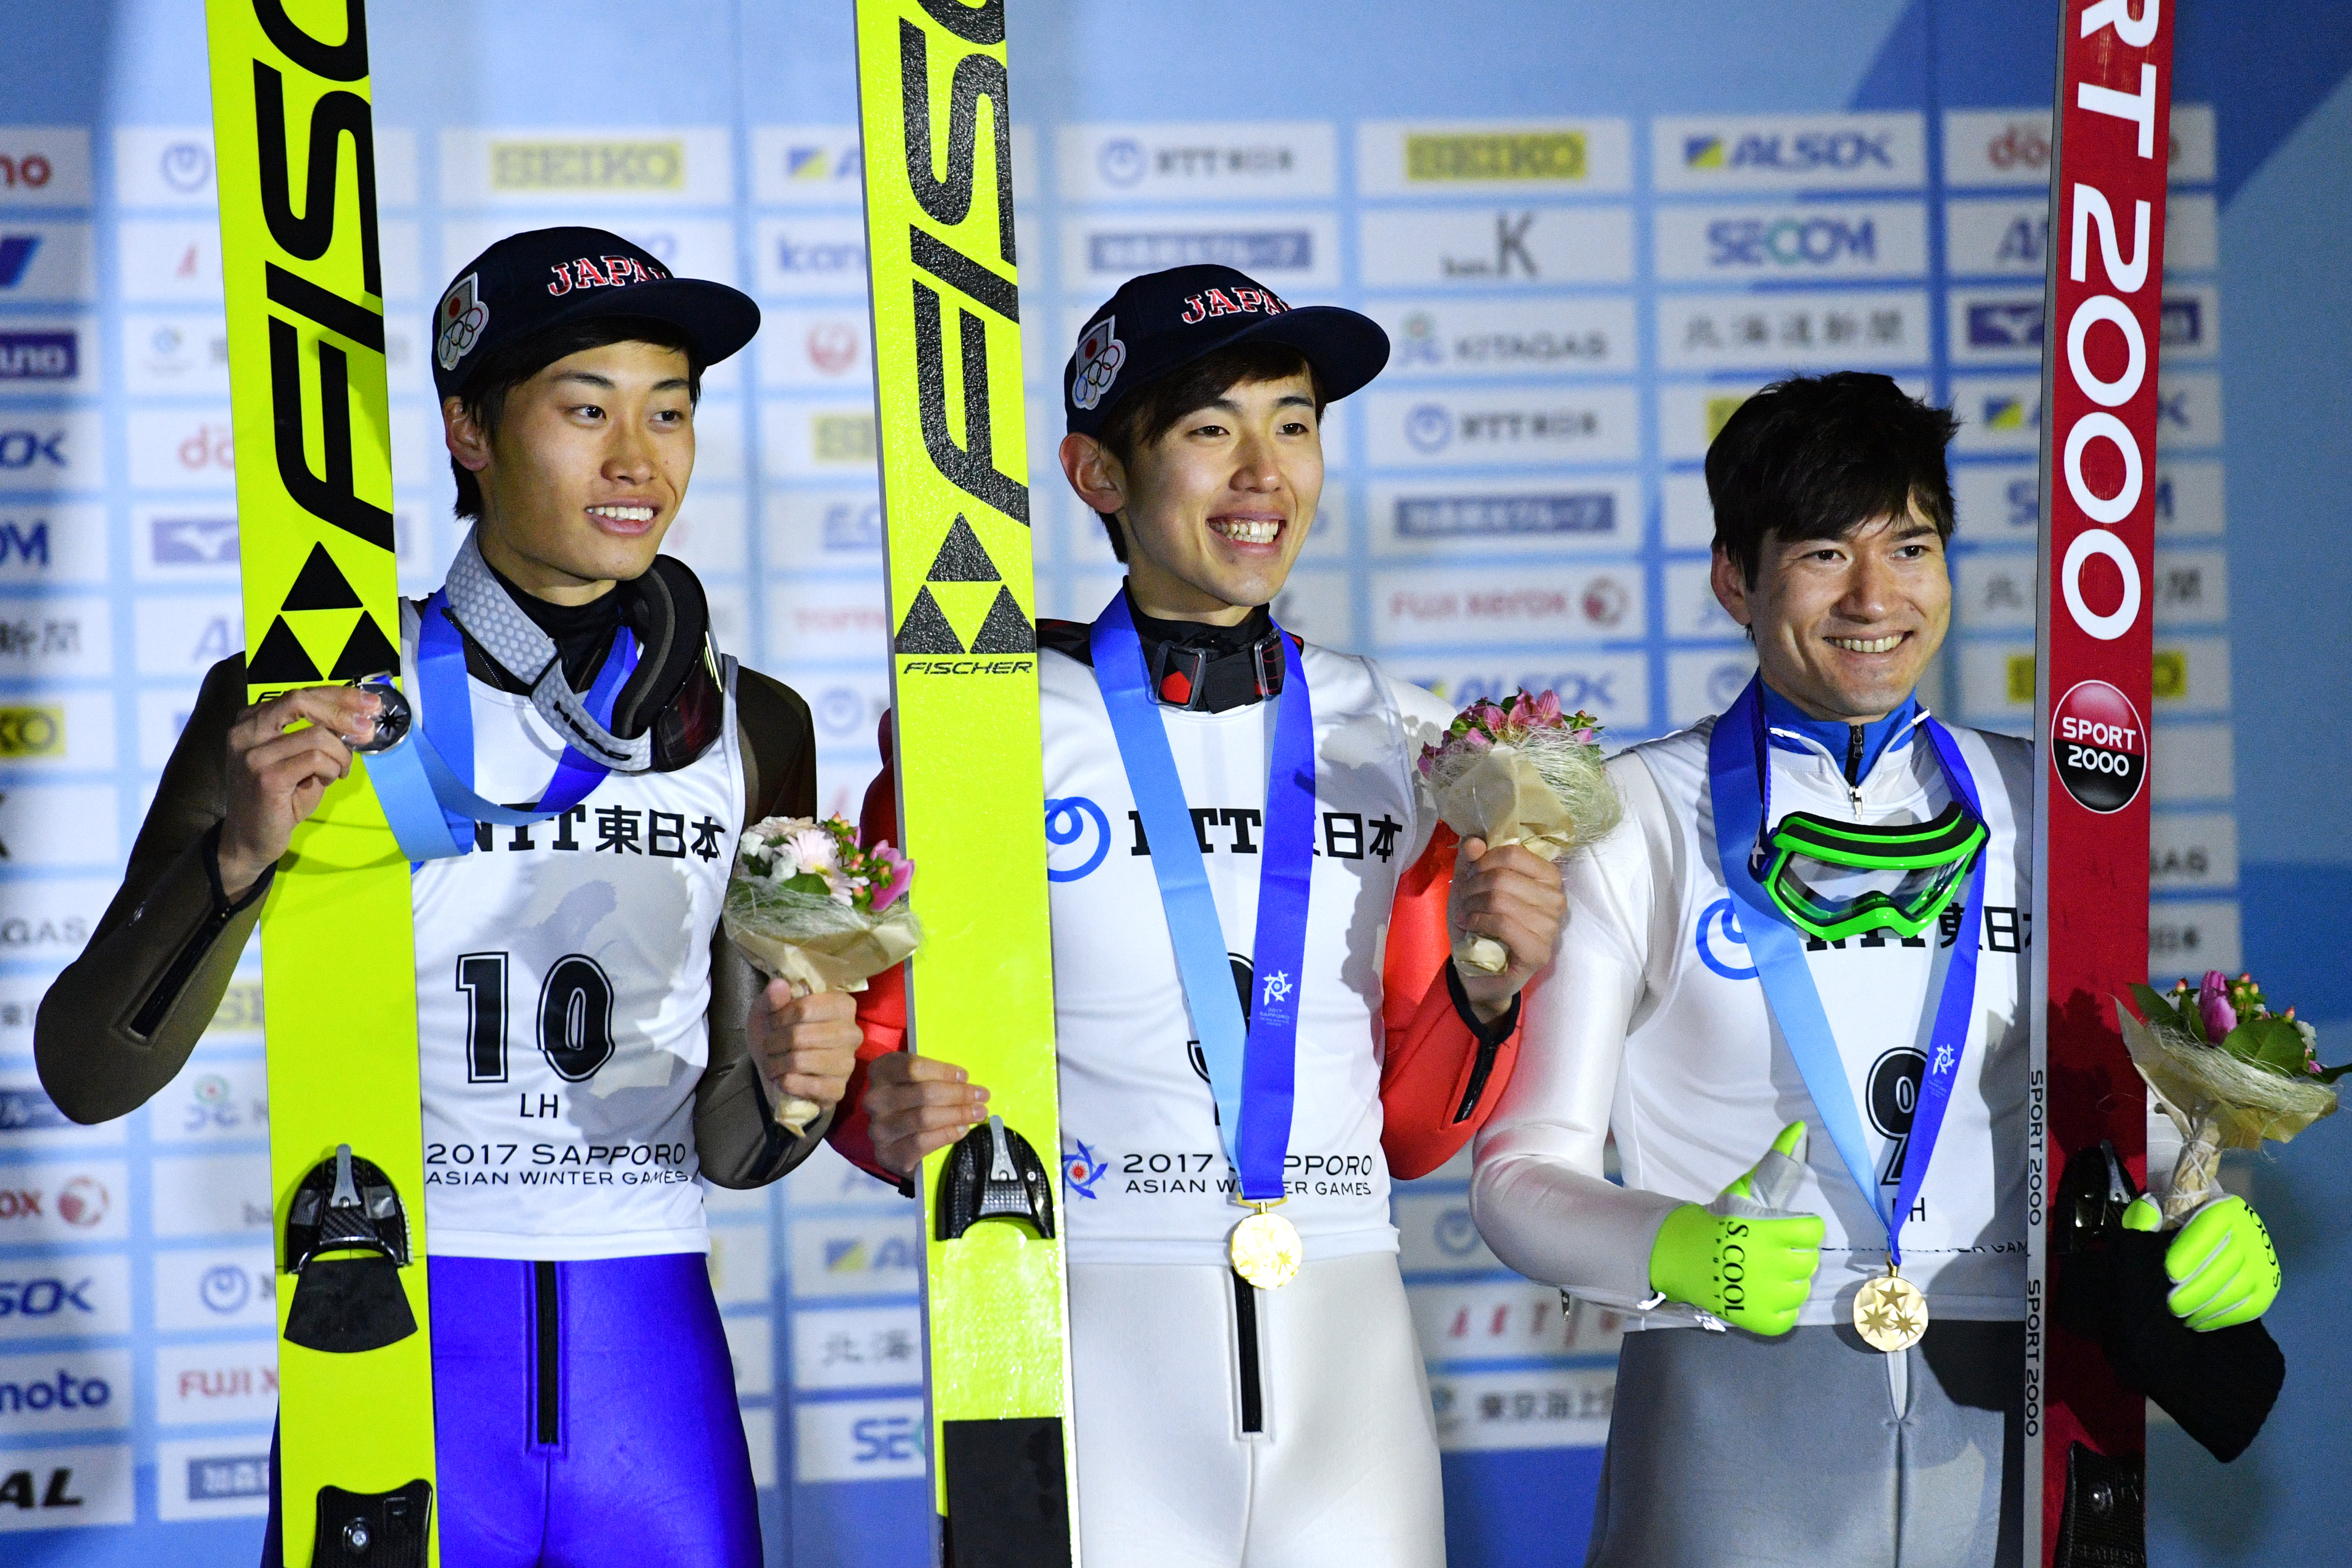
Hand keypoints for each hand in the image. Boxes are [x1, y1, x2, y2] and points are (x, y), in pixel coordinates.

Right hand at [219, 684, 382, 897]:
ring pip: (316, 735)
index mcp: (250, 721)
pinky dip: (332, 769)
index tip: (370, 703)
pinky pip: (315, 759)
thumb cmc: (280, 799)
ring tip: (339, 771)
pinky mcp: (266, 778)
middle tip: (367, 728)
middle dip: (343, 711)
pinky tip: (328, 780)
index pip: (299, 695)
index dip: (339, 695)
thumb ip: (318, 736)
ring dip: (340, 754)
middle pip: (300, 701)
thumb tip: (358, 720)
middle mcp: (245, 732)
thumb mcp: (299, 760)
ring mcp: (252, 755)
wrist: (250, 840)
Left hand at [746, 983, 860, 1119]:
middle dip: (774, 1042)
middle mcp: (852, 1033)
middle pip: (800, 1036)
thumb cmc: (778, 1032)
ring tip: (772, 1063)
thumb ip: (773, 997)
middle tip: (769, 1045)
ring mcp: (848, 1064)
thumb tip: (779, 985)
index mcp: (842, 1005)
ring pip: (800, 1061)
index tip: (773, 1022)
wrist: (776, 1067)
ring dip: (776, 1064)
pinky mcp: (839, 1089)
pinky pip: (806, 1086)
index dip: (780, 1017)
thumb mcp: (769, 1009)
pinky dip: (786, 1083)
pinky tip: (784, 1079)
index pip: (805, 1008)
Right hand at [863, 1052, 987, 1179]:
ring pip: (924, 1117)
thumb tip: (967, 1081)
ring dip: (958, 1114)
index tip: (965, 1076)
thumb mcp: (919, 1081)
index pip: (913, 1067)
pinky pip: (922, 1142)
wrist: (899, 1143)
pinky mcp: (886, 1154)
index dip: (943, 1071)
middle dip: (958, 1094)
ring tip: (978, 1113)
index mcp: (880, 1072)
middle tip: (982, 1096)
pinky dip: (946, 1134)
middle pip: (923, 1092)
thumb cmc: (915, 1103)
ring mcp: (878, 1128)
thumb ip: (936, 1077)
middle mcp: (874, 1099)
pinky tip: (962, 1130)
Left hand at [1448, 837, 1565, 1020]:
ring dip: (1473, 905)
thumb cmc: (1479, 923)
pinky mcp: (1539, 952)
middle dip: (1473, 886)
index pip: (1514, 852)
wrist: (1477, 971)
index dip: (1483, 860)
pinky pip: (1504, 924)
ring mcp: (1551, 928)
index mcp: (1547, 877)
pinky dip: (1480, 922)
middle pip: (1504, 876)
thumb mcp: (1470, 885)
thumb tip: (1474, 841)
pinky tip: (1472, 926)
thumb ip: (1472, 859)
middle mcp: (1556, 900)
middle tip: (1465, 899)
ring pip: (1502, 900)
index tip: (1470, 875)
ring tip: (1467, 914)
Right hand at [1649, 1121, 1824, 1335]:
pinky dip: (1778, 1306)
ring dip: (1786, 1280)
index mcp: (1767, 1231)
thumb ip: (1777, 1163)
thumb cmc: (1719, 1221)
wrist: (1681, 1256)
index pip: (1813, 1231)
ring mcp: (1764, 1297)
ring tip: (1761, 1270)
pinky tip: (1758, 1291)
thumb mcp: (1746, 1191)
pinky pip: (1790, 1315)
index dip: (1798, 1227)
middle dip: (1790, 1252)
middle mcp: (1768, 1266)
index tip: (1776, 1228)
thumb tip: (1801, 1129)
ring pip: (1802, 1288)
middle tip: (1765, 1249)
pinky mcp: (1761, 1321)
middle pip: (1809, 1260)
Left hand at [2123, 1193, 2280, 1330]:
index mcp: (2225, 1208)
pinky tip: (2198, 1322)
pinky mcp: (2269, 1286)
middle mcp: (2251, 1231)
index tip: (2170, 1273)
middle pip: (2226, 1264)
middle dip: (2195, 1289)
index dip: (2192, 1252)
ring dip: (2207, 1307)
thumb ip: (2148, 1215)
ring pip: (2238, 1289)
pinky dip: (2222, 1319)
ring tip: (2181, 1316)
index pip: (2211, 1228)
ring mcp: (2264, 1261)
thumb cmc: (2179, 1223)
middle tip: (2171, 1305)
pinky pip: (2248, 1308)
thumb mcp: (2159, 1213)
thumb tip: (2147, 1219)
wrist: (2213, 1234)